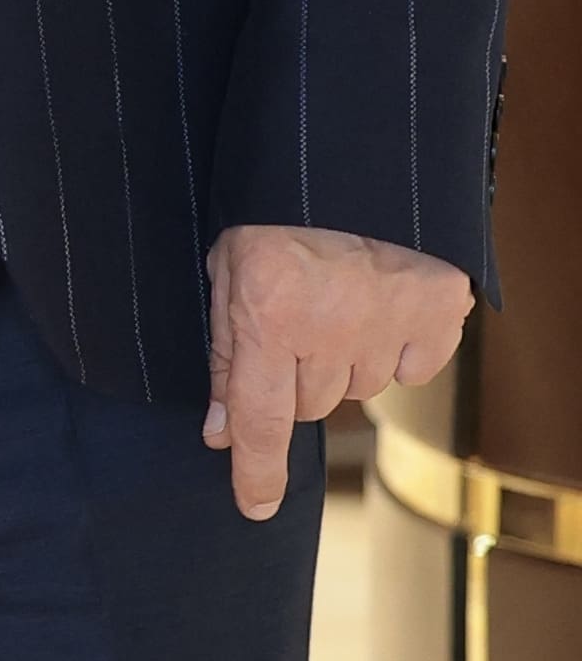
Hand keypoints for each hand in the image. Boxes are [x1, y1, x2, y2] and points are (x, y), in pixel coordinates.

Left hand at [206, 221, 471, 517]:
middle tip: (290, 321)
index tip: (254, 506)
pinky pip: (411, 368)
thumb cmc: (272, 205)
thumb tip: (221, 431)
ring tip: (332, 298)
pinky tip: (377, 303)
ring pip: (358, 388)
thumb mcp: (227, 266)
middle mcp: (330, 332)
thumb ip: (224, 351)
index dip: (256, 470)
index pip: (260, 419)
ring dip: (341, 359)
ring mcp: (390, 326)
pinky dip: (394, 347)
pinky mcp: (439, 315)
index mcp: (267, 315)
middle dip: (292, 378)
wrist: (348, 154)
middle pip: (309, 404)